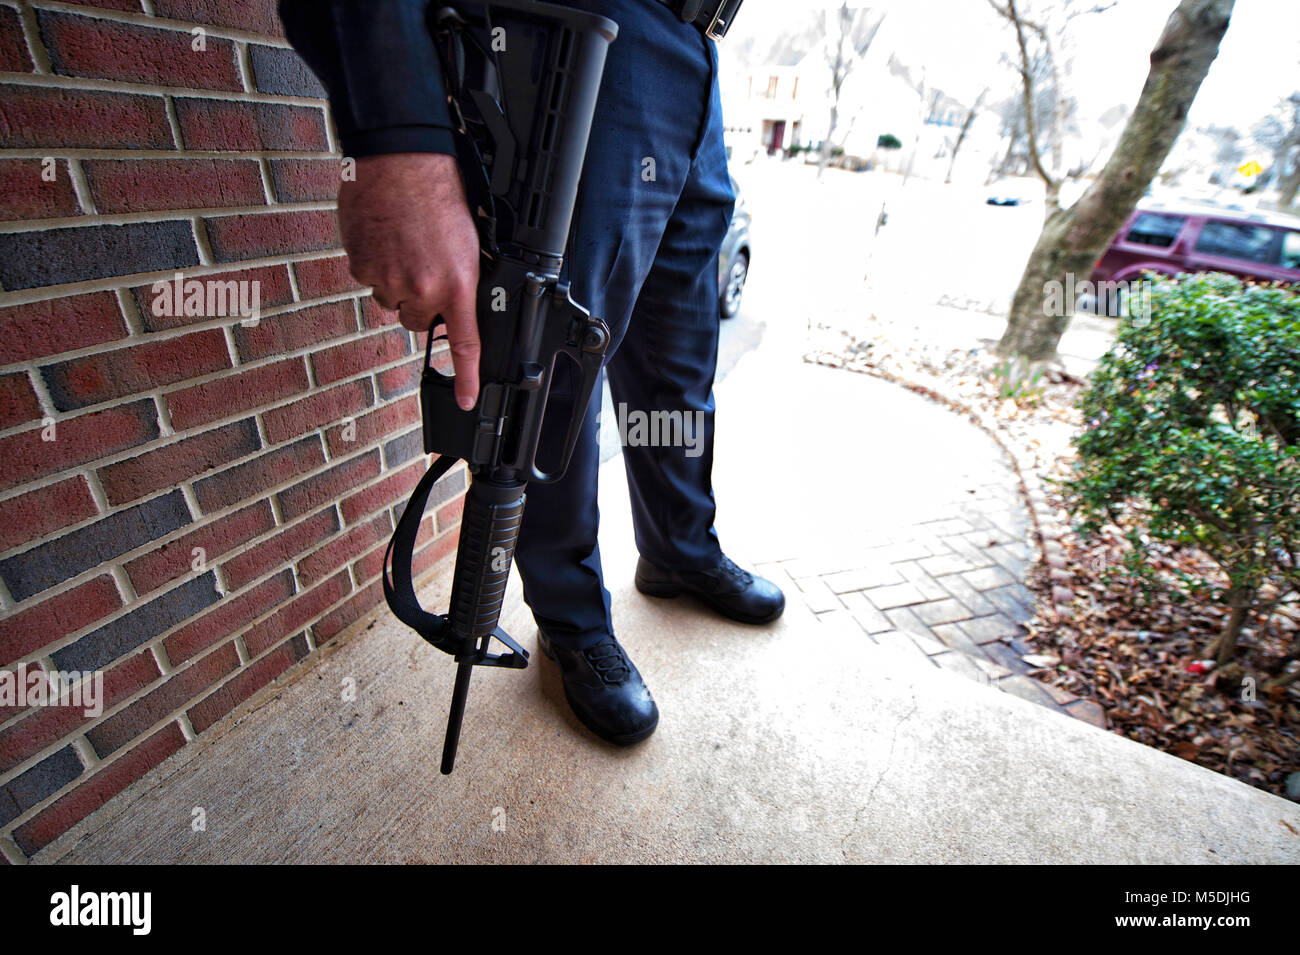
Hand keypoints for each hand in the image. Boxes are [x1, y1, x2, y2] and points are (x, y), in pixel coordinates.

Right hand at [338, 153, 480, 409]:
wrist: (399, 160)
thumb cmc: (439, 192)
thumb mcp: (469, 240)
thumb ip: (463, 278)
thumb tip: (462, 301)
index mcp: (456, 282)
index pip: (464, 342)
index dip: (467, 377)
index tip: (467, 400)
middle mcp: (421, 288)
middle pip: (419, 321)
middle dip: (421, 302)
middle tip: (424, 266)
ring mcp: (388, 280)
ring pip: (392, 300)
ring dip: (398, 281)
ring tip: (405, 244)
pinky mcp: (361, 266)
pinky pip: (369, 278)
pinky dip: (377, 264)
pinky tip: (386, 238)